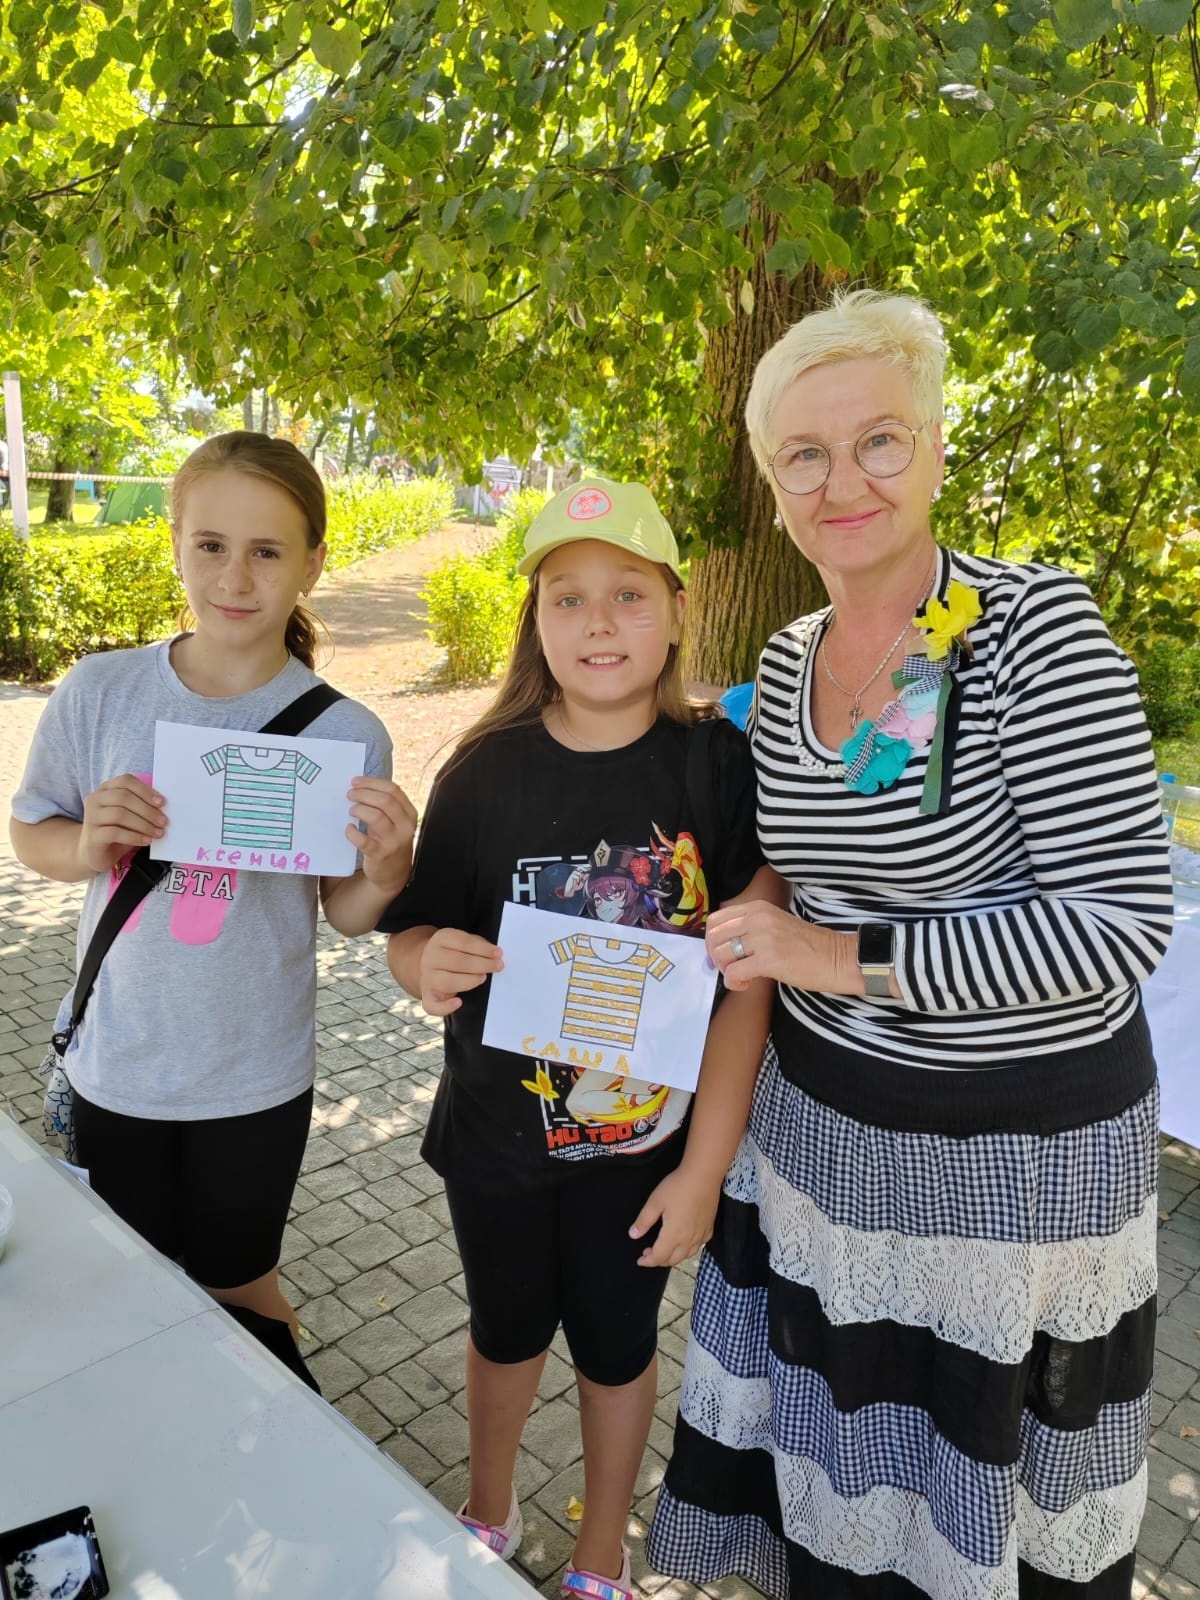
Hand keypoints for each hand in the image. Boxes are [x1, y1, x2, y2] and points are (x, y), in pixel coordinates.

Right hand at [79, 775, 164, 873]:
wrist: (94, 853)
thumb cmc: (117, 830)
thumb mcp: (130, 815)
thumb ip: (141, 806)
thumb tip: (164, 807)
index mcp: (106, 789)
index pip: (125, 781)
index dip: (145, 790)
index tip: (162, 802)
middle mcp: (95, 799)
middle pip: (123, 797)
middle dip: (147, 809)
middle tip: (163, 821)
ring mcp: (91, 817)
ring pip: (119, 814)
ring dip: (143, 824)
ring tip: (158, 833)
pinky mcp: (92, 836)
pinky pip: (114, 833)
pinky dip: (134, 836)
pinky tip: (146, 841)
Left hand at [346, 777, 417, 896]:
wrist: (394, 873)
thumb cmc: (390, 841)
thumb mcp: (396, 821)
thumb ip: (385, 805)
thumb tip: (360, 786)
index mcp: (409, 813)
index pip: (393, 790)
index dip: (372, 783)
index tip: (356, 781)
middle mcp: (405, 826)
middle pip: (385, 800)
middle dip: (363, 793)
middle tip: (350, 794)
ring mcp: (394, 841)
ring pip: (376, 816)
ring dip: (359, 809)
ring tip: (351, 810)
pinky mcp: (380, 854)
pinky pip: (363, 840)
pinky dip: (352, 832)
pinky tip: (349, 828)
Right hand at [419, 927, 502, 1016]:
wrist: (428, 964)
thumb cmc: (453, 953)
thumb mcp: (462, 942)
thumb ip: (478, 946)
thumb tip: (495, 955)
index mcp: (441, 939)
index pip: (464, 942)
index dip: (483, 949)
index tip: (499, 953)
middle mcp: (431, 957)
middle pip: (457, 961)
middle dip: (481, 964)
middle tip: (498, 966)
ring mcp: (427, 977)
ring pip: (447, 982)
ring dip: (469, 981)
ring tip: (483, 978)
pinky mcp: (427, 995)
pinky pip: (432, 1005)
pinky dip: (445, 1007)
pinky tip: (459, 1002)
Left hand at [629, 1165, 720, 1267]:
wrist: (703, 1175)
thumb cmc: (677, 1187)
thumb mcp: (655, 1202)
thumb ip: (644, 1221)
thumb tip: (633, 1235)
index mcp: (673, 1236)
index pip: (659, 1257)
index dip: (648, 1262)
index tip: (640, 1260)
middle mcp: (688, 1240)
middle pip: (673, 1260)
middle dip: (659, 1260)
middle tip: (648, 1252)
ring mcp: (701, 1235)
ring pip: (686, 1255)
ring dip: (673, 1257)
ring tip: (664, 1249)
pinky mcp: (709, 1228)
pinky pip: (698, 1246)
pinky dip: (688, 1250)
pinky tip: (684, 1241)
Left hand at [706, 899, 857, 994]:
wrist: (837, 958)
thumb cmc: (808, 946)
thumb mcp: (775, 925)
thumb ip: (750, 928)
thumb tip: (720, 946)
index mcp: (758, 908)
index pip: (716, 920)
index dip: (712, 940)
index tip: (722, 954)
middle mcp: (758, 918)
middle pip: (713, 937)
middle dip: (716, 957)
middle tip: (730, 968)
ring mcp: (763, 938)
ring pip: (720, 955)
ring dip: (726, 971)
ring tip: (742, 976)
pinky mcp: (768, 960)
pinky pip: (733, 973)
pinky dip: (734, 983)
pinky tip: (747, 984)